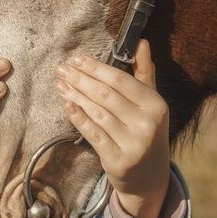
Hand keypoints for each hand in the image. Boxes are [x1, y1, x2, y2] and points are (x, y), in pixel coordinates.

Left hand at [55, 39, 169, 217]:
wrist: (149, 176)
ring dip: (75, 96)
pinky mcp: (117, 160)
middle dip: (80, 79)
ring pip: (96, 113)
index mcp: (156, 105)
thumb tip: (141, 42)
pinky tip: (67, 104)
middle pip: (105, 95)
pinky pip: (92, 133)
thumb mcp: (151, 102)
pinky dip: (78, 117)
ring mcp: (133, 144)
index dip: (96, 68)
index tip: (77, 59)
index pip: (120, 80)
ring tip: (60, 84)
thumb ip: (144, 72)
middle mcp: (147, 124)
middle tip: (61, 69)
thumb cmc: (146, 130)